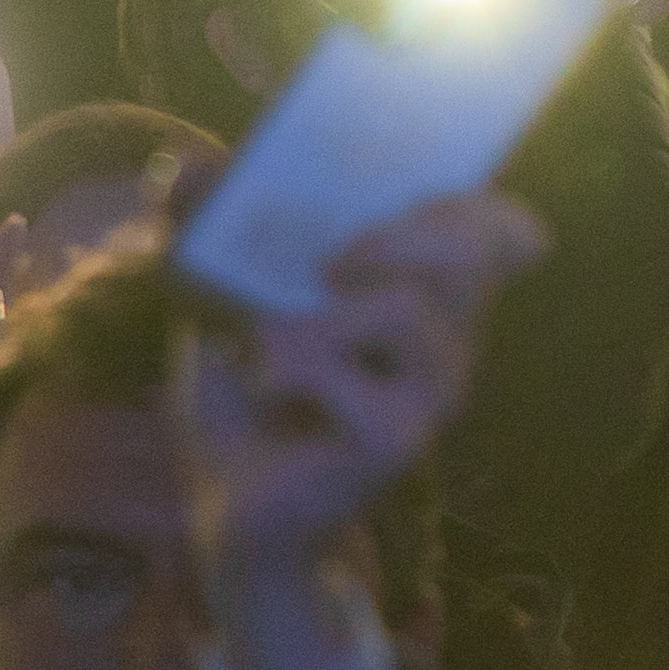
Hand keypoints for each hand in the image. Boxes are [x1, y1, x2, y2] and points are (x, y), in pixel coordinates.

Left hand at [177, 190, 545, 669]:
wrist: (230, 505)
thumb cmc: (242, 397)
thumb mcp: (219, 300)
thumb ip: (207, 230)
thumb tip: (175, 165)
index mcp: (422, 297)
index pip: (493, 231)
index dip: (473, 200)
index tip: (414, 186)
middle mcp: (444, 340)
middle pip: (471, 250)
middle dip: (397, 231)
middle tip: (327, 257)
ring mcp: (429, 394)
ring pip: (410, 306)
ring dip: (327, 309)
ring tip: (270, 335)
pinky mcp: (396, 440)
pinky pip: (350, 376)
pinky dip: (292, 369)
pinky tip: (261, 389)